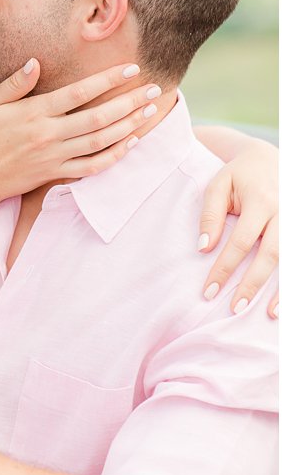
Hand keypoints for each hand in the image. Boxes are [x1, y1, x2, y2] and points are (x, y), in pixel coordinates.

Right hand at [0, 60, 156, 213]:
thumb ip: (14, 83)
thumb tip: (37, 62)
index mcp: (33, 113)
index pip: (78, 92)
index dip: (107, 80)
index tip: (131, 68)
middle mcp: (49, 134)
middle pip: (99, 116)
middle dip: (130, 101)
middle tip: (155, 88)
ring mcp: (55, 156)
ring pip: (102, 140)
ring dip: (130, 124)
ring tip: (150, 110)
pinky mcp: (56, 174)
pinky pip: (92, 166)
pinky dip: (115, 155)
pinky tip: (131, 142)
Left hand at [198, 139, 279, 316]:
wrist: (267, 159)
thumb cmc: (237, 175)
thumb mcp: (217, 186)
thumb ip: (210, 215)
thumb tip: (203, 248)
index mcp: (261, 202)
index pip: (240, 242)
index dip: (225, 268)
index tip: (209, 290)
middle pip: (271, 255)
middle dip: (253, 284)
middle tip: (234, 308)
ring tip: (270, 315)